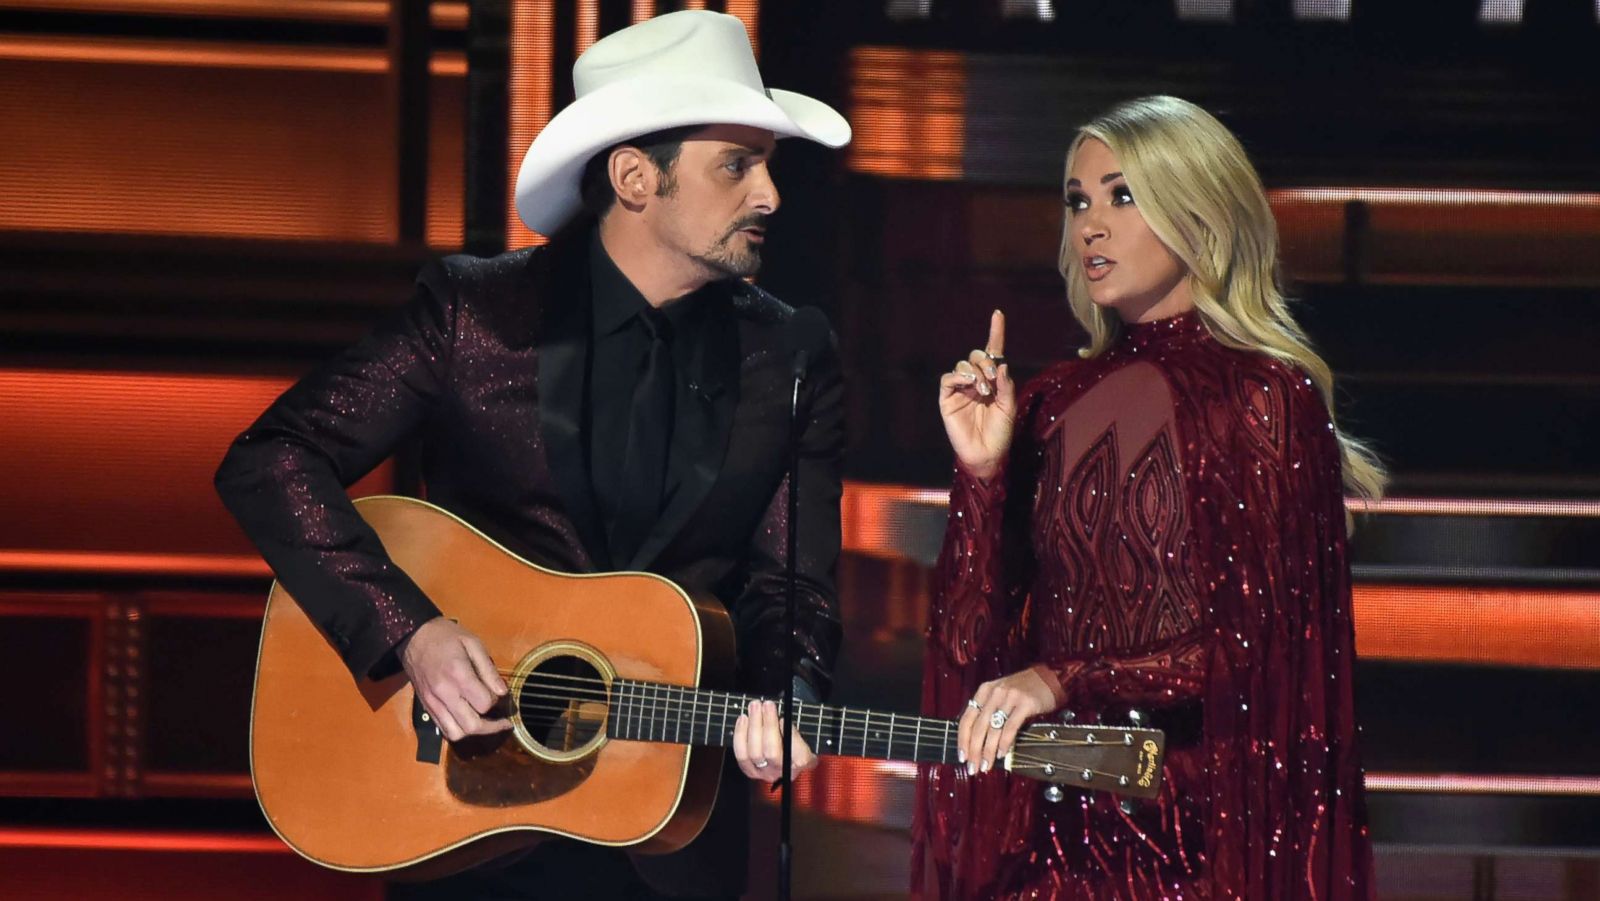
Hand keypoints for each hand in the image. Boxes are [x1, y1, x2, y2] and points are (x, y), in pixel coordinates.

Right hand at [398, 617, 511, 741]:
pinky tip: (468, 720)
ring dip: (474, 732)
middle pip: (471, 725)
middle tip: (503, 722)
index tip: (500, 694)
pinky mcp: (426, 707)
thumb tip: (502, 692)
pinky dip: (458, 730)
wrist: (413, 637)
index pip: (484, 704)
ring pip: (456, 733)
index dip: (496, 702)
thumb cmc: (446, 637)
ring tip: (486, 724)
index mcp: (458, 675)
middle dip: (492, 727)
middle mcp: (444, 694)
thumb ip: (488, 669)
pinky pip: (443, 729)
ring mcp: (433, 703)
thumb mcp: (472, 643)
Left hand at [732, 699, 817, 783]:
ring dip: (753, 726)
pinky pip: (741, 754)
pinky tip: (743, 719)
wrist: (782, 761)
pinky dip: (740, 734)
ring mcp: (763, 773)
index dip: (790, 738)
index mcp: (800, 763)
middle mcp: (781, 772)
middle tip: (767, 705)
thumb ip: (794, 732)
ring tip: (754, 707)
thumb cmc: (793, 745)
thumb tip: (781, 722)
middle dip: (768, 725)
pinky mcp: (749, 770)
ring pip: (754, 752)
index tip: (784, 719)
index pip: (797, 756)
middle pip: (772, 752)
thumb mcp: (802, 738)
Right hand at [939, 310, 1015, 481]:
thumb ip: (1006, 385)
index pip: (993, 352)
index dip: (995, 333)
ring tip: (982, 391)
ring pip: (962, 366)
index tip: (998, 314)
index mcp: (992, 381)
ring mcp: (960, 389)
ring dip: (974, 373)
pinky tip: (968, 385)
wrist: (987, 454)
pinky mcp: (947, 399)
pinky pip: (948, 380)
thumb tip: (1001, 364)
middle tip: (991, 379)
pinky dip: (958, 377)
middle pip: (976, 356)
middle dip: (984, 362)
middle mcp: (975, 382)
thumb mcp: (1009, 406)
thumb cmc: (1001, 433)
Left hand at [957, 667, 1055, 775]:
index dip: (962, 740)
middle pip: (978, 727)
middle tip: (973, 768)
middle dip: (974, 751)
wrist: (1050, 677)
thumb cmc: (1024, 690)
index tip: (961, 757)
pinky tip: (1002, 754)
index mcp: (984, 691)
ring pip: (993, 729)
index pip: (966, 719)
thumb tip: (977, 742)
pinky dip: (1004, 743)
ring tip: (986, 766)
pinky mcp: (1025, 703)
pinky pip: (1010, 727)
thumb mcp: (1001, 695)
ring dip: (988, 751)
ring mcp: (1009, 697)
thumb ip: (989, 712)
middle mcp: (994, 693)